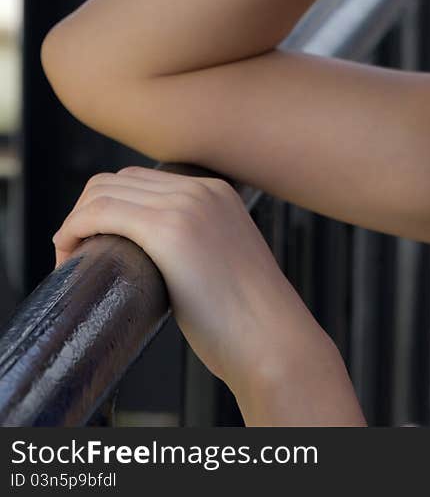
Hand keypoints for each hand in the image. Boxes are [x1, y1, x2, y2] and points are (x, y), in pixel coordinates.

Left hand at [52, 166, 332, 395]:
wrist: (271, 337)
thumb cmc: (247, 318)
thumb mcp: (224, 260)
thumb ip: (199, 245)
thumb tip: (158, 263)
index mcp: (218, 191)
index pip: (141, 179)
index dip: (106, 207)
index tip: (94, 244)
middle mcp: (202, 188)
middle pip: (117, 179)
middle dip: (85, 212)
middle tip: (76, 255)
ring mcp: (187, 205)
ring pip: (102, 191)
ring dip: (74, 222)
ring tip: (71, 260)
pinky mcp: (169, 230)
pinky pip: (100, 212)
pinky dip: (72, 230)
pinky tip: (69, 258)